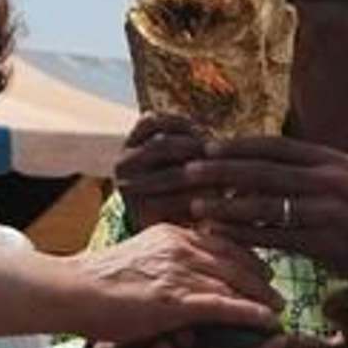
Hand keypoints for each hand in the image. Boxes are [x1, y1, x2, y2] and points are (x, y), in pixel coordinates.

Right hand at [65, 223, 282, 340]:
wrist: (72, 290)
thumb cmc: (98, 281)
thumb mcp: (140, 259)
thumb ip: (167, 265)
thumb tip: (186, 279)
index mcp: (172, 232)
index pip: (222, 240)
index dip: (247, 256)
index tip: (263, 270)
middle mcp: (180, 246)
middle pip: (235, 259)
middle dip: (261, 277)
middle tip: (277, 292)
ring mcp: (179, 272)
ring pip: (234, 281)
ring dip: (262, 297)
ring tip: (278, 310)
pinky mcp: (175, 300)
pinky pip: (224, 305)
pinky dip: (250, 313)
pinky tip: (267, 321)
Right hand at [114, 113, 211, 229]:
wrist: (156, 226)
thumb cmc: (169, 184)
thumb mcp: (167, 158)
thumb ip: (181, 141)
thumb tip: (211, 136)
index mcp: (127, 146)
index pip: (151, 121)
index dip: (180, 122)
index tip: (204, 130)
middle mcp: (122, 165)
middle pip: (163, 144)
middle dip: (195, 146)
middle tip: (220, 154)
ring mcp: (130, 189)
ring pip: (174, 173)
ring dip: (203, 173)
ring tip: (224, 175)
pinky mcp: (142, 212)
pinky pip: (177, 201)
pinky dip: (200, 196)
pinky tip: (216, 195)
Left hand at [185, 136, 347, 289]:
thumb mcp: (343, 181)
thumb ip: (304, 172)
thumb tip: (254, 168)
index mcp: (329, 159)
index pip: (274, 145)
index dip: (237, 146)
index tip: (205, 146)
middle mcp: (328, 179)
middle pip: (263, 170)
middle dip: (221, 170)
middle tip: (188, 170)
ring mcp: (329, 211)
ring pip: (266, 204)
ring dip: (226, 205)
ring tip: (196, 206)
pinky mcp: (327, 243)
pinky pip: (276, 237)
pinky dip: (245, 235)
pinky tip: (223, 236)